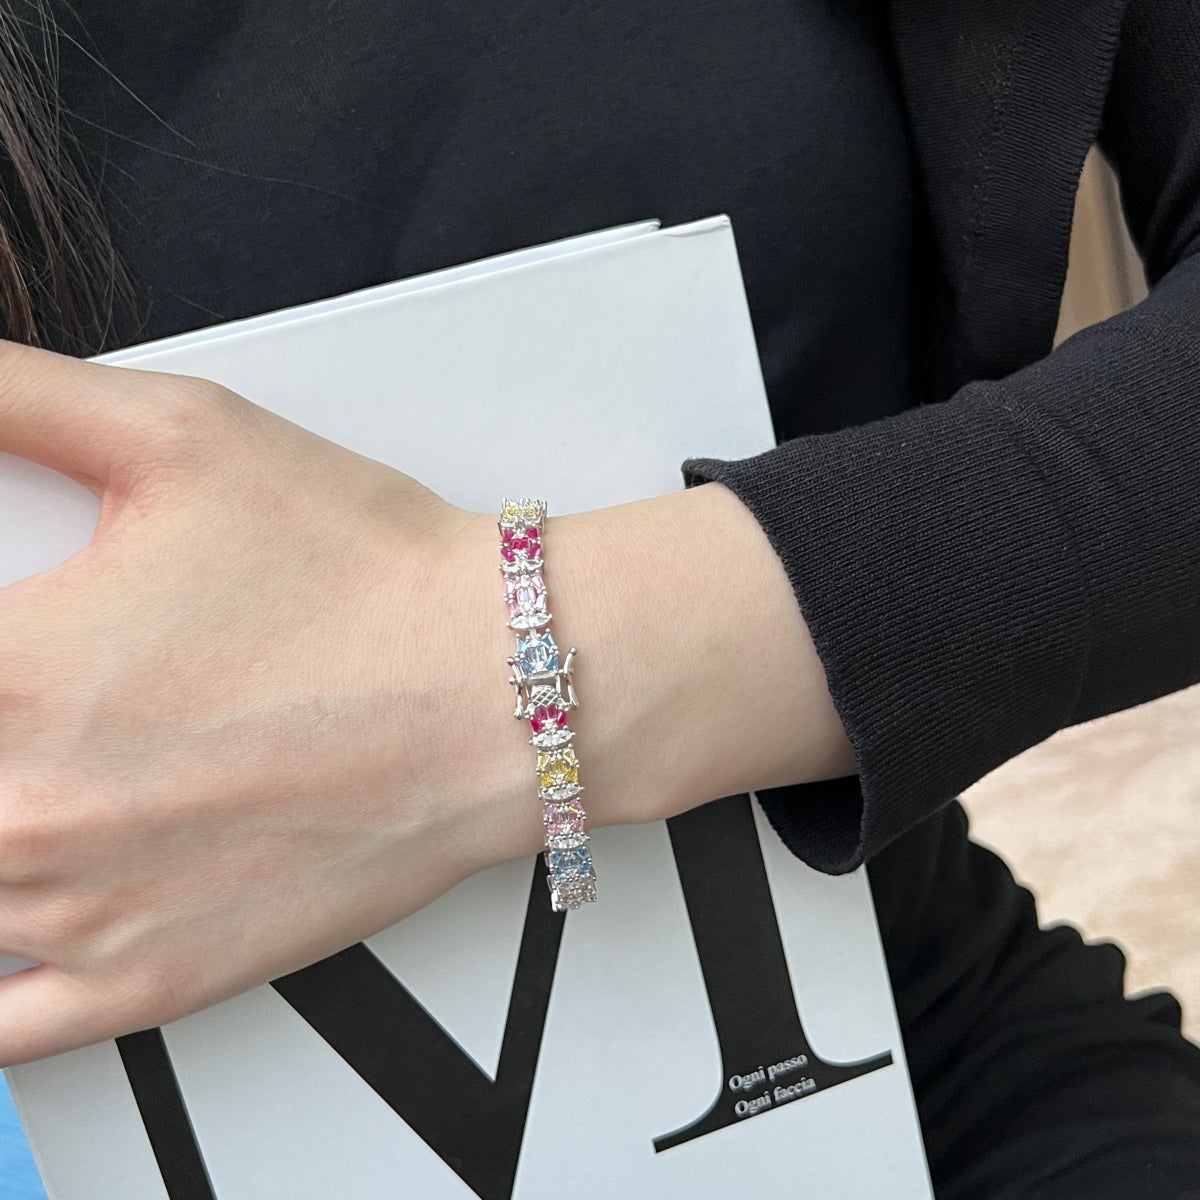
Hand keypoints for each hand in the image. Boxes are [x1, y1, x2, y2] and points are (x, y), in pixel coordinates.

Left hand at [0, 341, 534, 1064]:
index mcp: (8, 671)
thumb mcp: (181, 433)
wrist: (501, 688)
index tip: (20, 639)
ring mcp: (80, 915)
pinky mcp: (150, 981)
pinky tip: (18, 908)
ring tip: (64, 771)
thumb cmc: (363, 571)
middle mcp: (22, 810)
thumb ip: (17, 397)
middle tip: (50, 704)